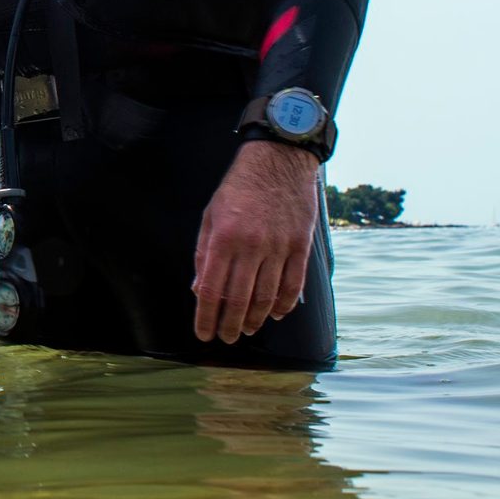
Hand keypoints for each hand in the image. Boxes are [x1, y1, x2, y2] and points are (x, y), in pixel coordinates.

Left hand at [192, 138, 320, 343]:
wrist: (278, 159)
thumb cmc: (239, 187)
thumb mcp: (211, 215)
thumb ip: (204, 253)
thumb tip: (200, 289)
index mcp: (224, 238)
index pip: (211, 289)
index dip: (206, 317)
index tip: (204, 334)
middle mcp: (251, 246)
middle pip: (238, 299)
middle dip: (230, 325)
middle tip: (226, 338)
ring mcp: (278, 247)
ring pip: (266, 297)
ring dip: (255, 319)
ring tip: (247, 329)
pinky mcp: (300, 246)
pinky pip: (292, 285)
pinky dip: (283, 305)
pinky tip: (274, 314)